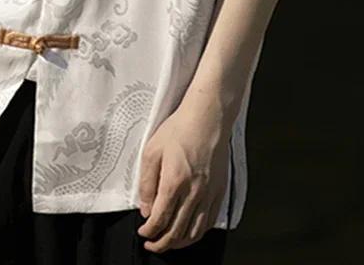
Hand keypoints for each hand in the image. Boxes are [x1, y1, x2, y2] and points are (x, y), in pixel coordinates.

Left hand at [136, 102, 230, 252]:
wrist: (207, 118)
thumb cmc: (179, 129)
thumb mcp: (152, 151)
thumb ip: (147, 183)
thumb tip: (146, 208)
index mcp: (174, 182)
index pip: (160, 219)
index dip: (149, 232)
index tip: (143, 233)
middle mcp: (194, 192)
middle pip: (177, 231)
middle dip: (162, 244)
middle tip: (152, 244)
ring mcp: (209, 193)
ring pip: (195, 232)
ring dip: (180, 243)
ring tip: (169, 243)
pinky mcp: (219, 191)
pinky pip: (209, 221)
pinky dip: (198, 233)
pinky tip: (190, 231)